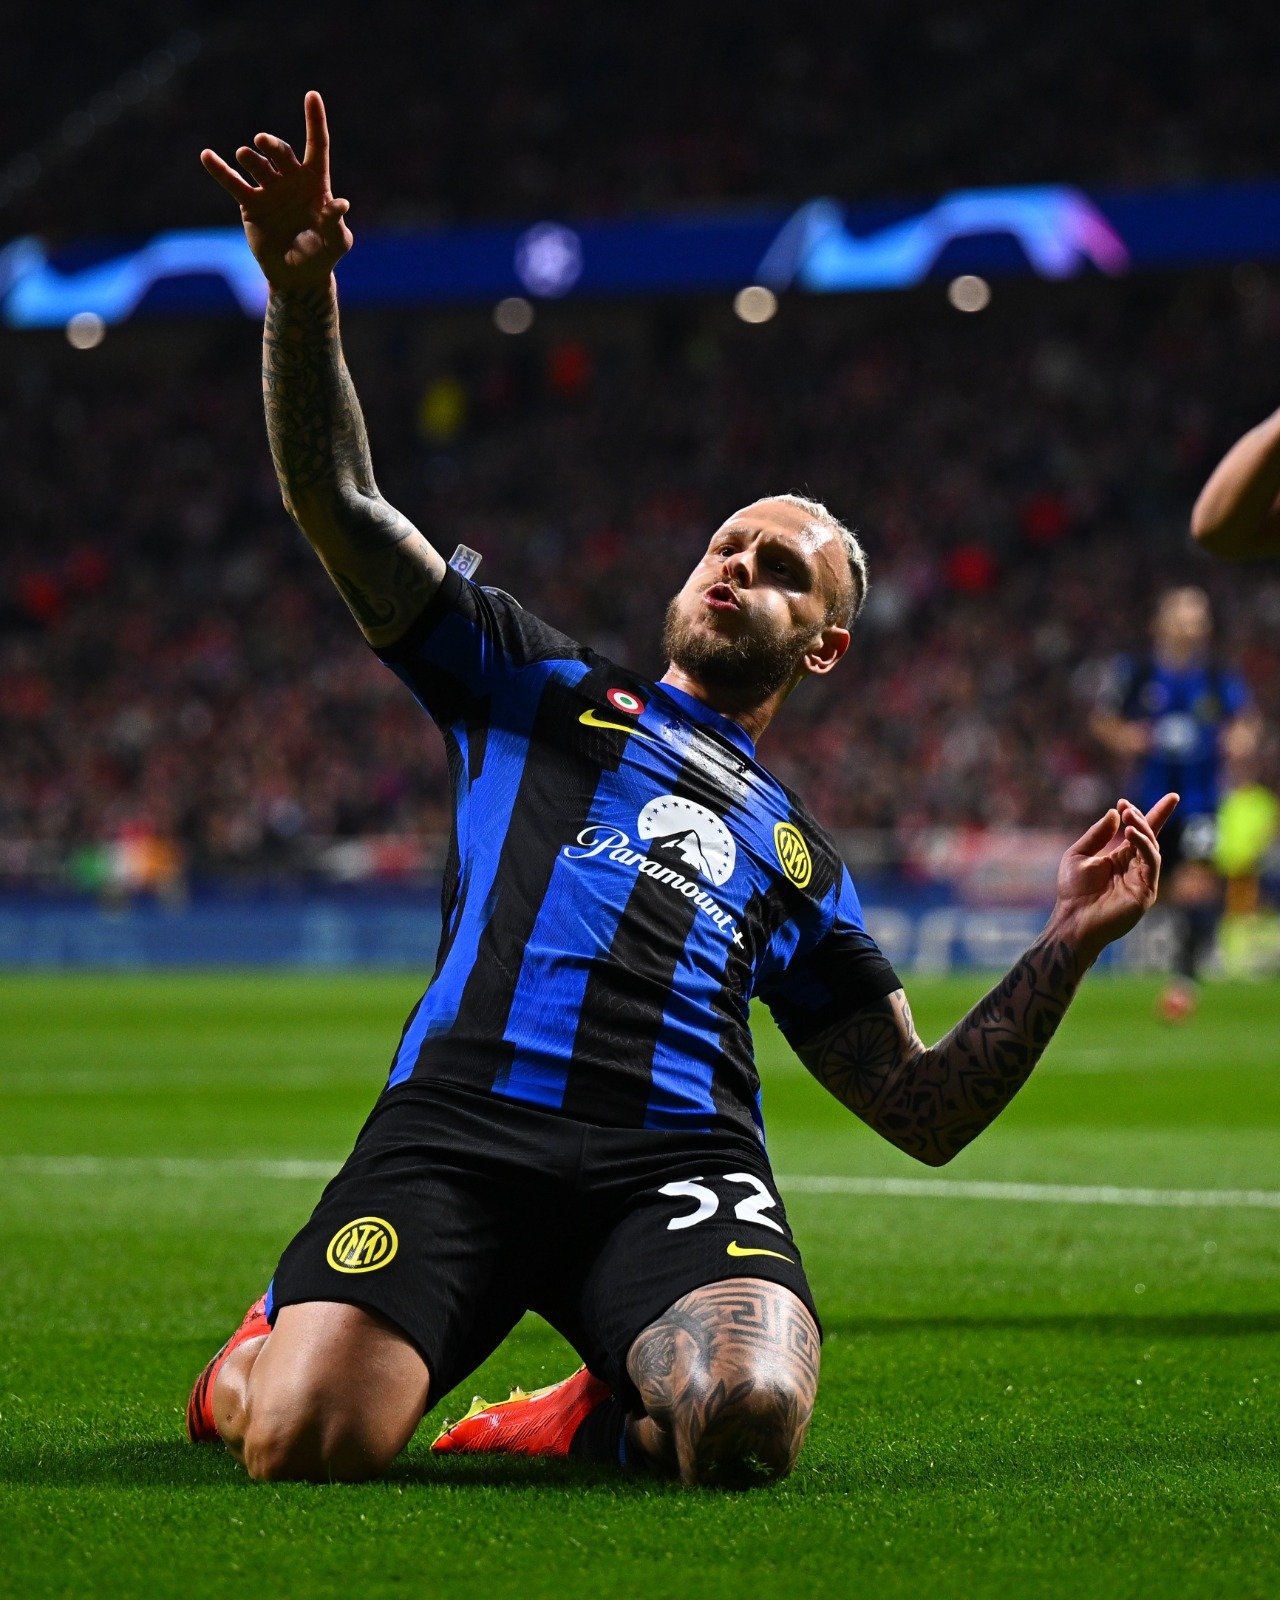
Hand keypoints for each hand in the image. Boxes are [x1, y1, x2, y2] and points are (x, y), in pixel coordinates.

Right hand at [200, 90, 351, 290]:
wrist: (298, 275)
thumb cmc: (323, 255)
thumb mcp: (337, 242)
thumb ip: (336, 222)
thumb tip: (339, 204)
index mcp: (316, 182)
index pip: (317, 145)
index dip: (315, 121)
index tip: (312, 95)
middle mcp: (291, 179)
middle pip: (281, 153)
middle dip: (272, 145)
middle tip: (262, 142)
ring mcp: (269, 189)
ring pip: (257, 165)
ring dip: (250, 158)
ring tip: (245, 154)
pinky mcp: (250, 203)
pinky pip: (232, 182)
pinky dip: (219, 169)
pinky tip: (207, 156)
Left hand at [1049, 793, 1178, 963]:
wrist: (1072, 919)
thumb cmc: (1073, 892)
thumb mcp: (1079, 855)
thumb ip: (1097, 834)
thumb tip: (1115, 812)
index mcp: (1122, 858)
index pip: (1143, 833)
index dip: (1156, 814)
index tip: (1169, 796)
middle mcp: (1136, 868)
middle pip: (1150, 837)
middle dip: (1142, 818)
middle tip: (1126, 806)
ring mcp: (1143, 880)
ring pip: (1152, 848)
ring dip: (1141, 830)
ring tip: (1127, 817)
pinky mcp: (1146, 892)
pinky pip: (1151, 863)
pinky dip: (1144, 846)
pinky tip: (1130, 835)